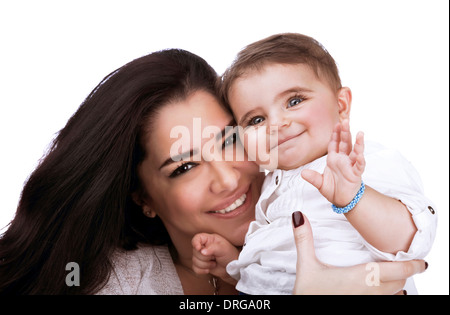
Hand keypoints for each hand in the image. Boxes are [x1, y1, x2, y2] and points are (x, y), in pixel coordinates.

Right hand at [192, 233, 238, 284]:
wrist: (232, 268)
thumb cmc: (230, 255)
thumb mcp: (224, 249)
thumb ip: (213, 248)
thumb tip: (202, 251)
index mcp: (209, 239)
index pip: (197, 238)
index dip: (195, 243)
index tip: (199, 249)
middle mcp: (203, 247)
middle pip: (195, 252)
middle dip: (205, 258)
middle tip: (214, 257)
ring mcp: (202, 256)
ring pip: (194, 261)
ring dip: (205, 265)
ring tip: (214, 263)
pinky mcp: (201, 265)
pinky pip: (195, 268)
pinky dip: (201, 270)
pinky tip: (209, 269)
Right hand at [292, 211, 426, 294]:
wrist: (304, 312)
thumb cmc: (309, 295)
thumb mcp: (305, 265)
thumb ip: (304, 239)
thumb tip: (299, 217)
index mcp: (360, 277)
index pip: (396, 271)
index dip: (411, 266)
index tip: (421, 261)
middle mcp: (368, 292)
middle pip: (398, 282)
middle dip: (404, 272)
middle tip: (408, 263)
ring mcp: (366, 302)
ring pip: (394, 294)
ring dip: (397, 284)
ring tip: (397, 276)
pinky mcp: (363, 306)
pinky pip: (385, 303)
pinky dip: (390, 296)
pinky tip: (383, 292)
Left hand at [301, 119, 364, 206]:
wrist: (342, 200)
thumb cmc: (333, 188)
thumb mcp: (320, 183)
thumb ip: (313, 177)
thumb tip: (303, 173)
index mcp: (334, 159)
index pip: (334, 144)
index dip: (335, 134)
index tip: (336, 124)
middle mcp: (343, 160)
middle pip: (345, 143)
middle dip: (345, 132)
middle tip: (345, 121)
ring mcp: (350, 166)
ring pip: (355, 152)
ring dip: (358, 143)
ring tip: (360, 134)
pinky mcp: (355, 174)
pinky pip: (359, 166)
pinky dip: (360, 160)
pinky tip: (360, 155)